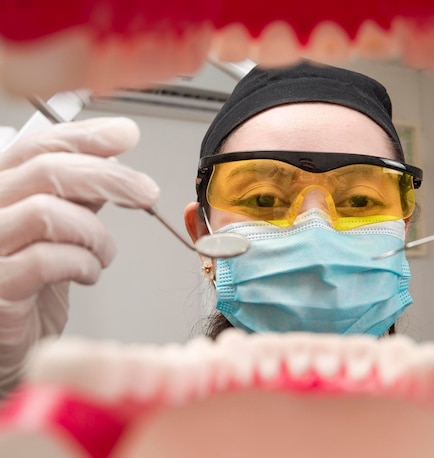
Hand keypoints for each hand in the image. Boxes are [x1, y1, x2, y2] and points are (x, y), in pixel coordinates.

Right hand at [0, 118, 158, 395]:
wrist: (8, 346)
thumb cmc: (26, 291)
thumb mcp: (56, 233)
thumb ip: (76, 198)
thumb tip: (112, 163)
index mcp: (1, 192)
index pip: (37, 146)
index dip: (86, 136)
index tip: (125, 134)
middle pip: (46, 170)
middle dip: (109, 177)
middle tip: (145, 191)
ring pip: (47, 211)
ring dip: (94, 232)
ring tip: (104, 253)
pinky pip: (45, 260)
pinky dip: (82, 262)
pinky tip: (88, 272)